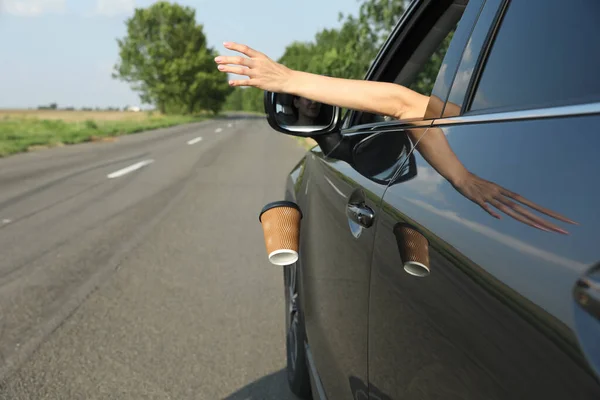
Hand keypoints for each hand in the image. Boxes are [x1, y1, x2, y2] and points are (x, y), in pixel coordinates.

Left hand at [215, 42, 293, 91]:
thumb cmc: (277, 71)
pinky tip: (230, 83)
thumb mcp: (267, 62)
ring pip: (240, 70)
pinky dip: (237, 82)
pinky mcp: (259, 83)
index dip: (234, 46)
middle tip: (216, 59)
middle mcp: (258, 64)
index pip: (245, 49)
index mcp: (260, 57)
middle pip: (240, 59)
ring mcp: (258, 73)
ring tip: (219, 68)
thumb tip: (245, 61)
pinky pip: (246, 82)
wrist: (288, 80)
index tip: (224, 44)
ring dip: (229, 69)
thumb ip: (255, 61)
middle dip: (227, 59)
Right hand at [452, 172, 576, 233]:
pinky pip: (486, 206)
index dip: (545, 212)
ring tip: (544, 228)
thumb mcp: (490, 192)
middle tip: (562, 229)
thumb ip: (497, 203)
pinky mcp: (478, 199)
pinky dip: (492, 210)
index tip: (560, 220)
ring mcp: (491, 197)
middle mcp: (502, 195)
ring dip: (528, 219)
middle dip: (545, 219)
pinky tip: (501, 217)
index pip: (529, 204)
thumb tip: (501, 215)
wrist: (460, 175)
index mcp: (505, 193)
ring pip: (512, 209)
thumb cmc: (474, 185)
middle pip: (526, 209)